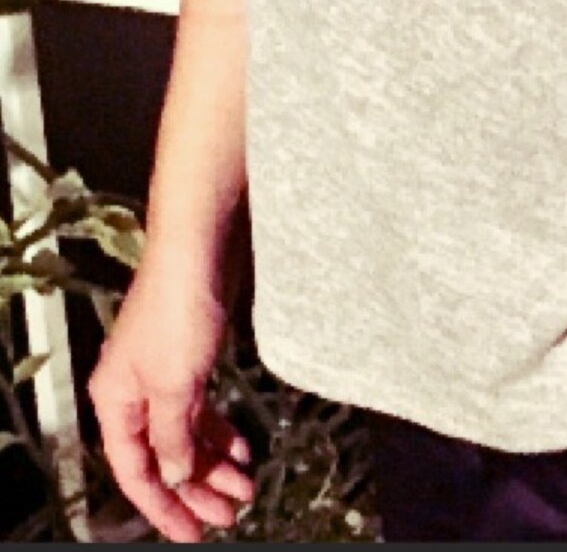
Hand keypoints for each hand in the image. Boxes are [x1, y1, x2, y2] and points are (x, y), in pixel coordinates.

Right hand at [87, 249, 254, 542]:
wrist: (200, 249)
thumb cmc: (180, 312)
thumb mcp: (176, 384)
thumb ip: (173, 435)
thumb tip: (172, 477)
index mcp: (116, 400)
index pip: (135, 470)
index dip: (161, 508)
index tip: (193, 536)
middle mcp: (135, 391)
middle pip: (163, 456)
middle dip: (195, 489)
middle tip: (233, 514)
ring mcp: (164, 373)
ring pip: (185, 433)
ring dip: (212, 462)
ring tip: (245, 486)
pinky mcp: (191, 356)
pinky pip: (200, 408)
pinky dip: (218, 430)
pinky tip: (240, 447)